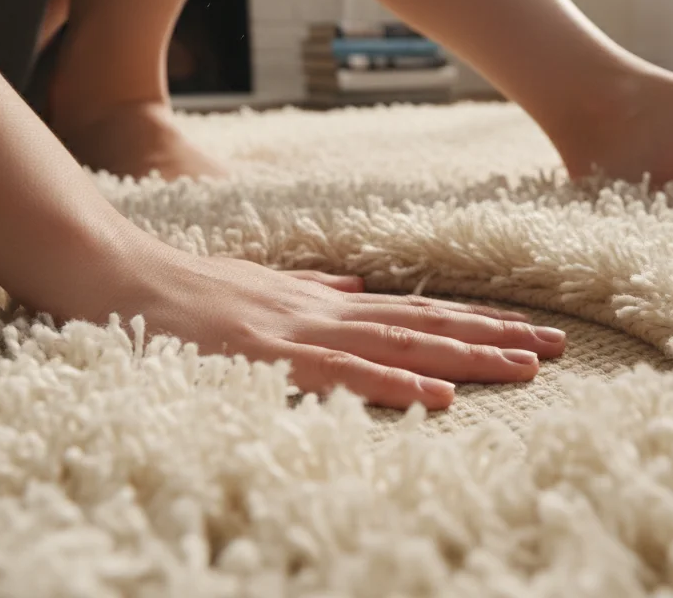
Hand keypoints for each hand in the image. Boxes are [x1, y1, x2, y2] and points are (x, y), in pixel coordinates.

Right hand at [108, 249, 565, 409]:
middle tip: (559, 348)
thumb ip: (313, 289)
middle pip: (427, 325)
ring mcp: (299, 334)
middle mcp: (326, 313)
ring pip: (400, 346)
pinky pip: (341, 375)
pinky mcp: (267, 358)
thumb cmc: (182, 290)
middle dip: (495, 337)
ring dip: (464, 358)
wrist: (114, 274)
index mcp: (327, 303)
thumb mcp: (260, 286)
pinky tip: (436, 399)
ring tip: (523, 369)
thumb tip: (359, 288)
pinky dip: (393, 386)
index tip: (530, 333)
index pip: (419, 313)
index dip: (478, 322)